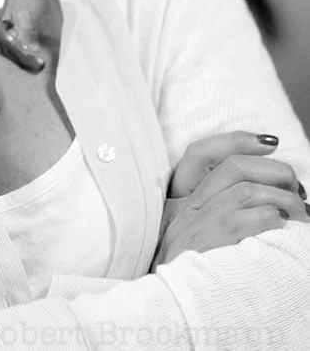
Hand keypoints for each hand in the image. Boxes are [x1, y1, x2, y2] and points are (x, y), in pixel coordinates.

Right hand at [152, 131, 308, 268]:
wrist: (160, 314)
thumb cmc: (180, 278)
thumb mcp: (184, 241)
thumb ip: (207, 215)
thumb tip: (258, 198)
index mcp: (176, 204)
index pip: (199, 154)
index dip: (235, 140)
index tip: (269, 141)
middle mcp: (182, 210)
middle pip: (230, 167)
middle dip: (271, 170)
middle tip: (296, 187)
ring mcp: (192, 227)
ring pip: (243, 190)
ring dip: (280, 197)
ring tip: (300, 212)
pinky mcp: (205, 247)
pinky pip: (242, 220)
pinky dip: (268, 217)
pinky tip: (282, 226)